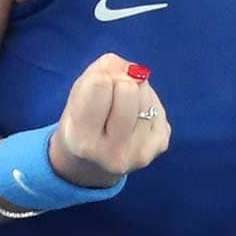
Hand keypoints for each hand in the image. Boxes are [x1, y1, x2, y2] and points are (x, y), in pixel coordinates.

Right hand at [48, 53, 170, 187]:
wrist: (91, 165)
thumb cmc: (79, 124)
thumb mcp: (75, 98)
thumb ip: (98, 73)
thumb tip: (134, 70)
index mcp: (81, 140)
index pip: (100, 84)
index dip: (99, 78)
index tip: (94, 90)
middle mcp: (113, 152)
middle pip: (128, 87)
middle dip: (119, 82)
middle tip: (110, 97)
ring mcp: (140, 151)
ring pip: (145, 92)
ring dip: (134, 90)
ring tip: (120, 109)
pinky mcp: (159, 145)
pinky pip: (158, 104)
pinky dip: (146, 102)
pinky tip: (134, 118)